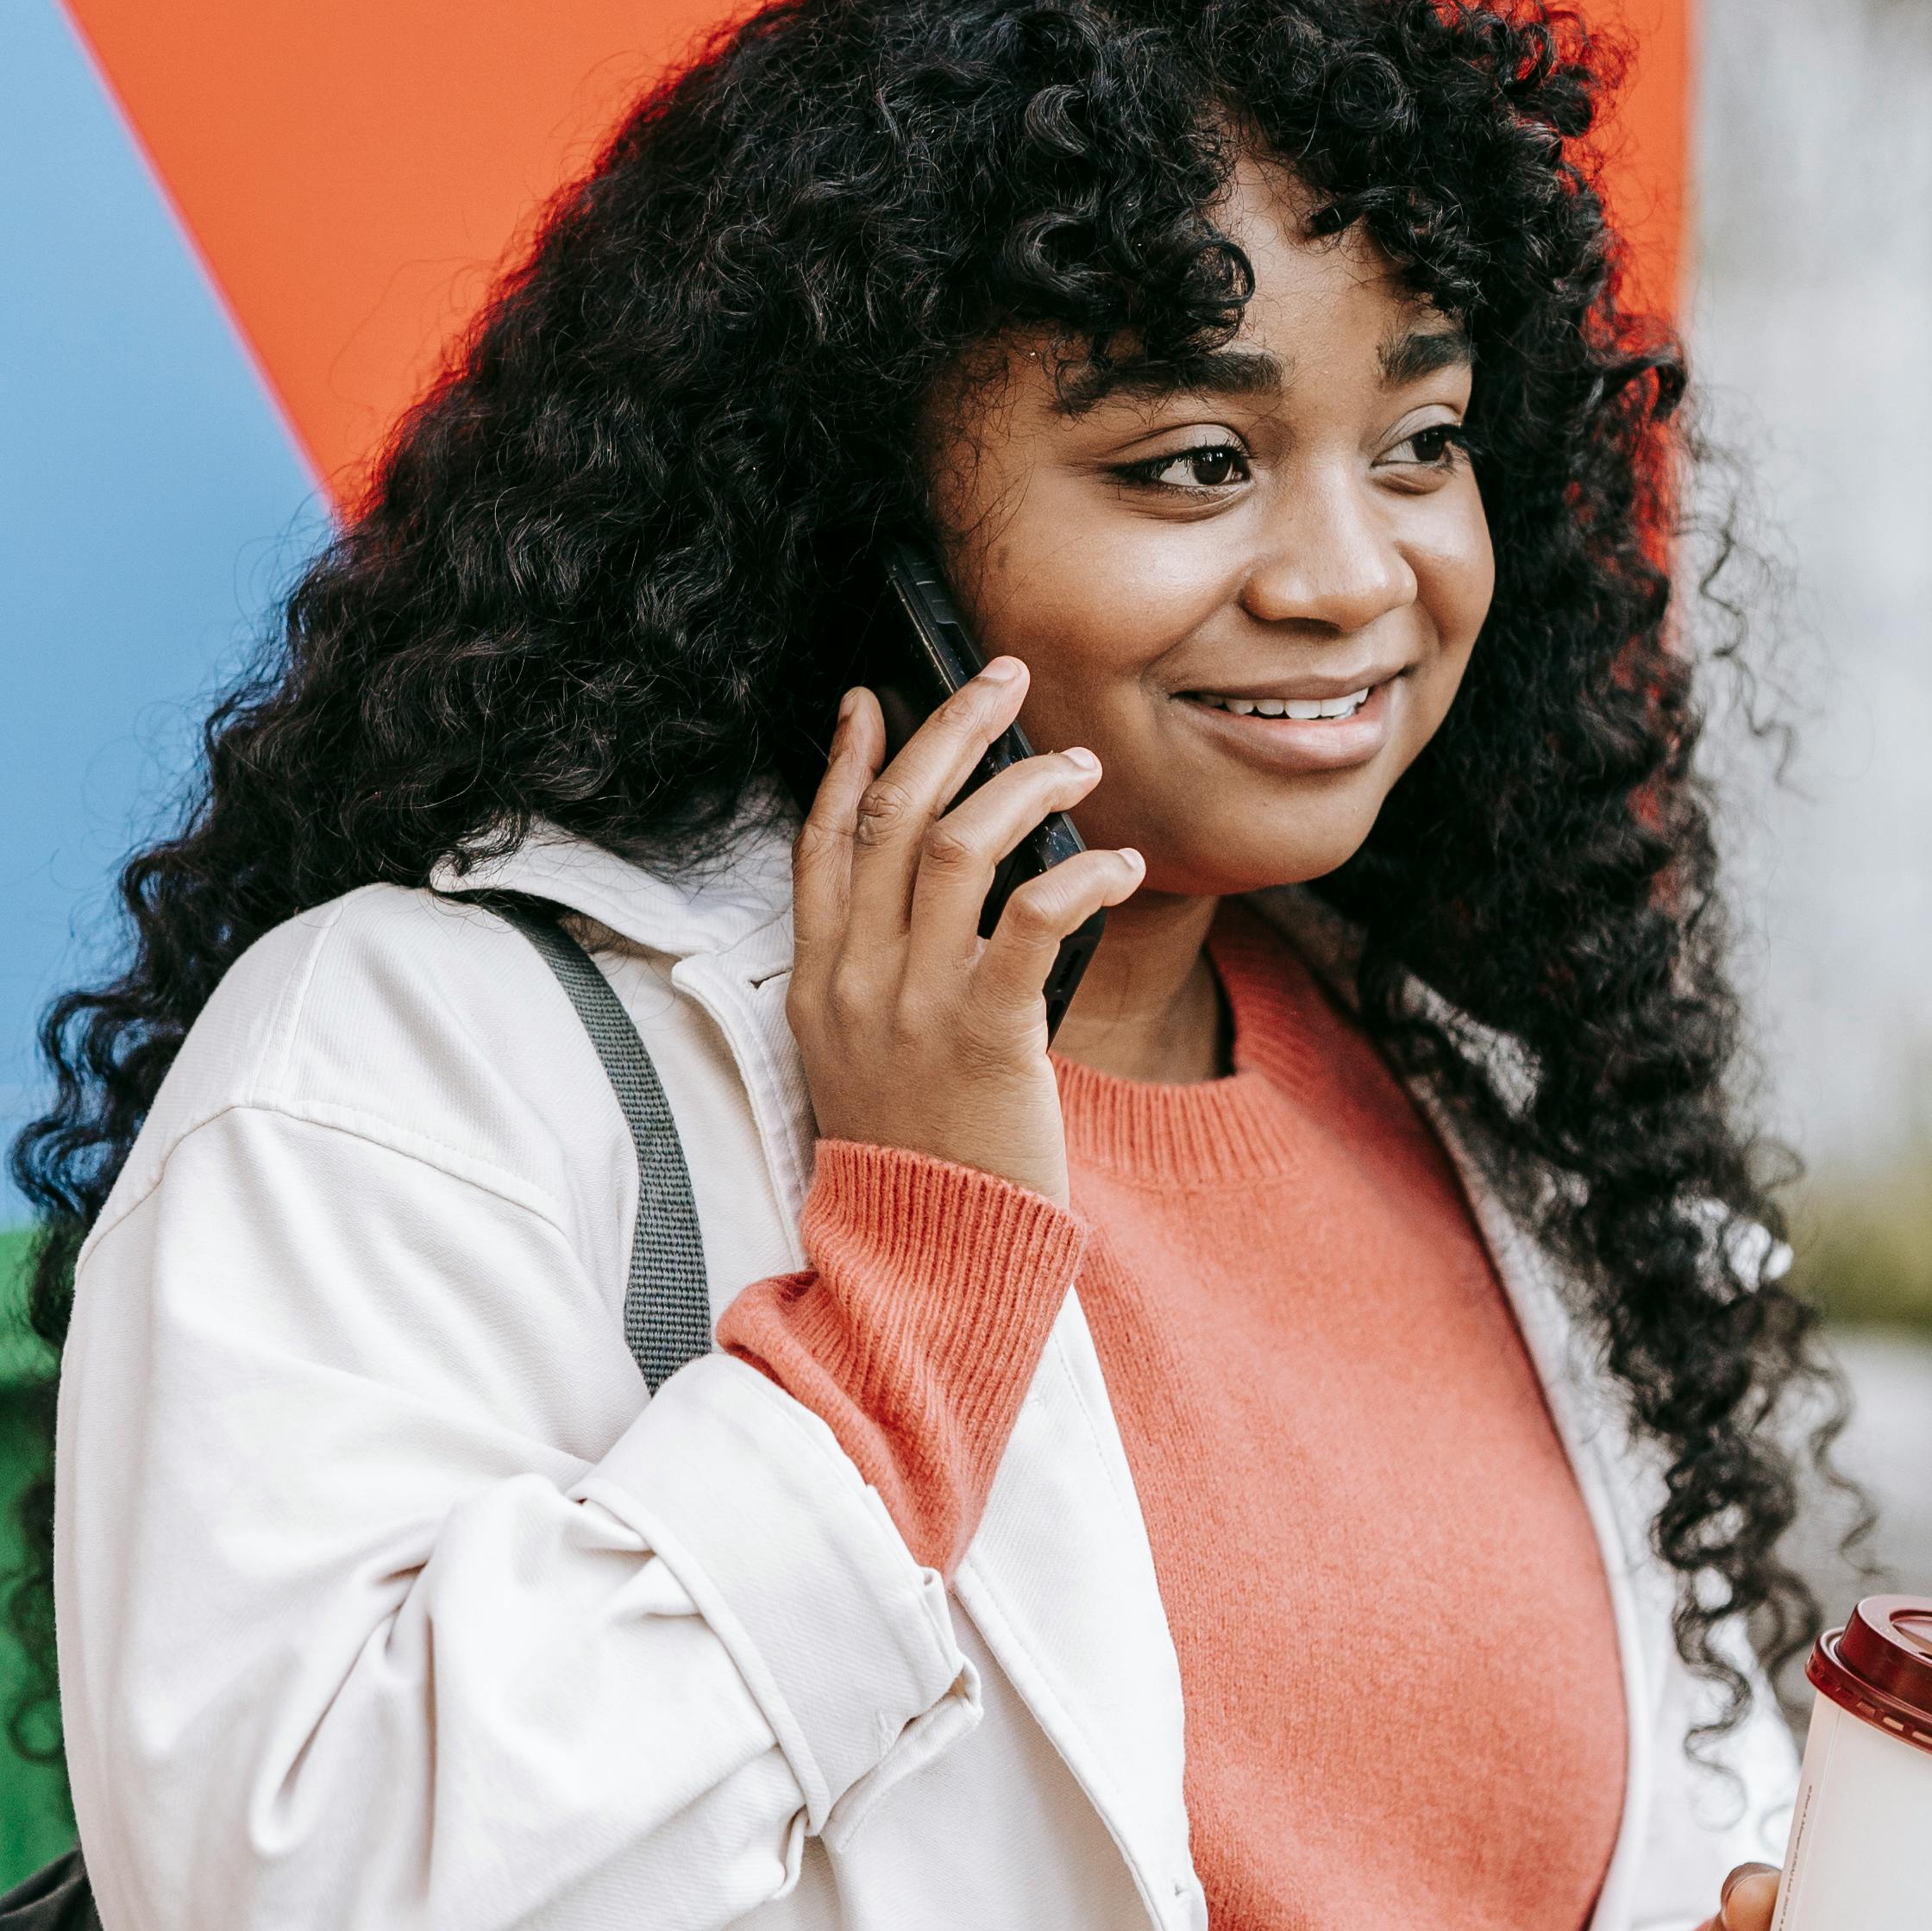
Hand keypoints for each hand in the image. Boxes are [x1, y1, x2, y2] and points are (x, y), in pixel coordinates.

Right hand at [789, 672, 1143, 1202]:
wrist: (925, 1250)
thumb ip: (870, 969)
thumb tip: (920, 888)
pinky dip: (1079, 874)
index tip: (874, 698)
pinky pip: (1032, 920)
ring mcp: (913, 1003)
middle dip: (952, 729)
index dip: (846, 759)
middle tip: (1004, 680)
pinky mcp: (985, 1033)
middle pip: (893, 814)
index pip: (822, 839)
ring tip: (1079, 768)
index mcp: (816, 977)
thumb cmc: (912, 1149)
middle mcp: (854, 978)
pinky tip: (1115, 860)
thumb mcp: (853, 1053)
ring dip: (1025, 786)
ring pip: (957, 844)